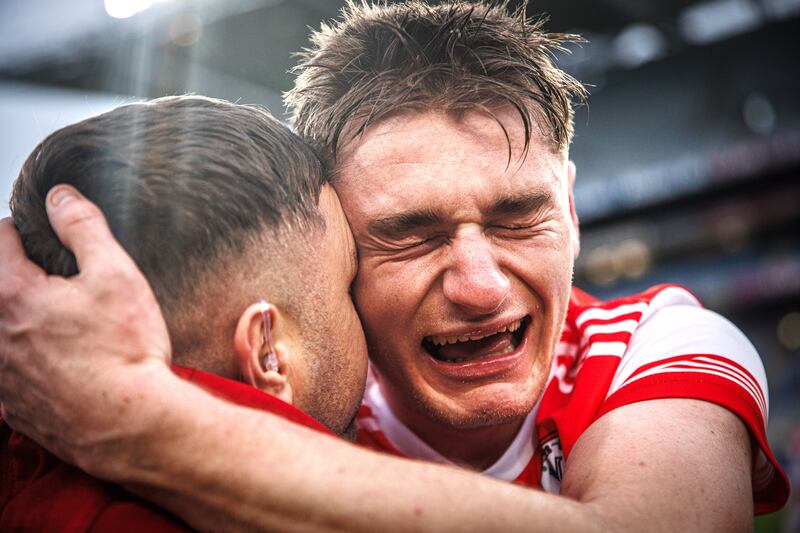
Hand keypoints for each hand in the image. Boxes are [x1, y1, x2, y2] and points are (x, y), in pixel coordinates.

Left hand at [0, 185, 171, 471]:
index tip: (48, 238)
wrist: (132, 425)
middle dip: (23, 275)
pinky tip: (64, 361)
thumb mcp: (115, 275)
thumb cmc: (125, 353)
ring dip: (24, 317)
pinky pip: (8, 368)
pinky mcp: (11, 404)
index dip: (26, 230)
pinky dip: (28, 357)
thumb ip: (83, 228)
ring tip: (65, 322)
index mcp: (11, 294)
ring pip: (3, 329)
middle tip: (62, 280)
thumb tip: (61, 197)